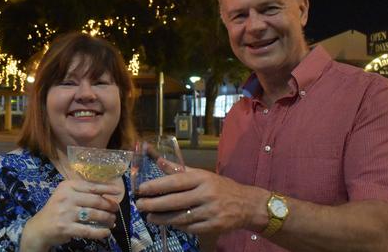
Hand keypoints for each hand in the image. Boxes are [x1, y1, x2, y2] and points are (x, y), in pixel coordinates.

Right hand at [20, 179, 122, 250]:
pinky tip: (106, 232)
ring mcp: (65, 213)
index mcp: (68, 186)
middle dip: (109, 205)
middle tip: (116, 209)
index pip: (91, 186)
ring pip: (94, 215)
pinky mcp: (66, 228)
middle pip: (95, 200)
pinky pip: (88, 230)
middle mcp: (66, 197)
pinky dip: (100, 232)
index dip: (107, 189)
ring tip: (112, 220)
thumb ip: (83, 192)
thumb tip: (107, 195)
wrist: (39, 228)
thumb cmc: (57, 209)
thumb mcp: (66, 195)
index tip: (118, 191)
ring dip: (107, 218)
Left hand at [136, 167, 269, 234]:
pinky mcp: (214, 226)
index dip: (156, 185)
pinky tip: (169, 223)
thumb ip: (179, 169)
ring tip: (150, 217)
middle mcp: (206, 194)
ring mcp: (210, 211)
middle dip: (154, 204)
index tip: (141, 189)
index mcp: (202, 178)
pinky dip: (178, 226)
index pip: (175, 181)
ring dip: (162, 218)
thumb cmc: (220, 187)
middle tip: (139, 206)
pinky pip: (190, 228)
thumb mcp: (202, 174)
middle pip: (175, 201)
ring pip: (181, 217)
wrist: (247, 204)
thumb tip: (157, 160)